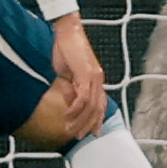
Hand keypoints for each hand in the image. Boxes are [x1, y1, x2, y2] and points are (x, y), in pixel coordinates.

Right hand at [50, 13, 106, 138]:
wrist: (67, 30)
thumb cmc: (66, 49)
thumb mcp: (67, 72)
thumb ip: (70, 87)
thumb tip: (69, 100)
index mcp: (96, 78)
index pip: (101, 104)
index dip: (97, 119)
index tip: (92, 133)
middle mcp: (98, 79)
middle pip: (97, 109)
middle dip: (88, 125)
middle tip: (78, 137)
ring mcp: (93, 77)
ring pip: (90, 106)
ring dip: (80, 121)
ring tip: (69, 130)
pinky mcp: (85, 74)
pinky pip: (83, 97)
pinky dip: (75, 109)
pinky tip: (67, 115)